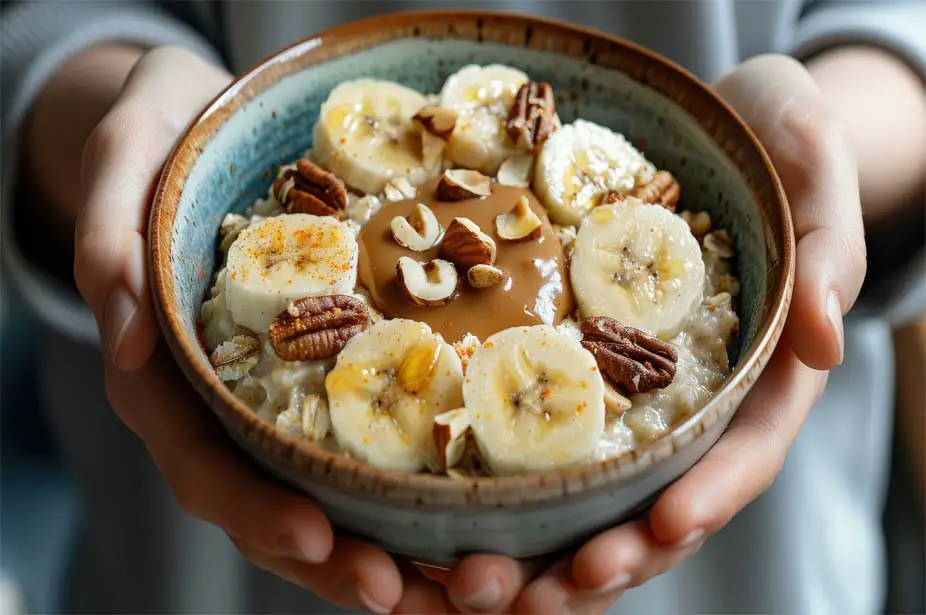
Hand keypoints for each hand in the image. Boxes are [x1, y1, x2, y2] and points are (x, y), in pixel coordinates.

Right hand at [73, 46, 437, 612]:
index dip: (250, 506)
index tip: (314, 534)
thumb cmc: (155, 137)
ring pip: (303, 493)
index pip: (197, 457)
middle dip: (323, 556)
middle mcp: (210, 400)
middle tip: (396, 592)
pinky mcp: (304, 376)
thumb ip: (110, 240)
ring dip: (365, 548)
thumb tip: (126, 335)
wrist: (189, 124)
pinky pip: (342, 446)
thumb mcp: (121, 158)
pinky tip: (447, 518)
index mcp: (161, 369)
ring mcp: (257, 395)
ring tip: (439, 586)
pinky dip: (387, 495)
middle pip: (257, 500)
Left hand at [433, 54, 866, 614]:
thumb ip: (828, 253)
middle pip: (661, 499)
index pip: (743, 454)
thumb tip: (823, 344)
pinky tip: (457, 509)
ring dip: (548, 549)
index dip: (705, 501)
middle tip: (537, 593)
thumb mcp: (817, 169)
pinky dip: (515, 485)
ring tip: (480, 583)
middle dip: (607, 557)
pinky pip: (552, 435)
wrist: (721, 123)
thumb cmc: (779, 140)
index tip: (656, 535)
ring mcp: (641, 390)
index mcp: (762, 371)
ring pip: (602, 491)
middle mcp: (700, 399)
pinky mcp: (586, 364)